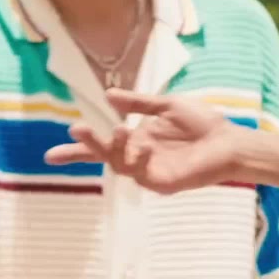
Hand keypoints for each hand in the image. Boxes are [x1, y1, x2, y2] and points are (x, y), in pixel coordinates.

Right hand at [44, 88, 241, 193]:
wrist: (229, 141)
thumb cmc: (202, 124)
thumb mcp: (167, 105)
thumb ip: (139, 102)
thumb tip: (108, 95)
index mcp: (137, 138)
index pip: (102, 145)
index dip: (78, 149)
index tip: (50, 154)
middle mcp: (138, 156)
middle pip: (103, 156)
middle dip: (87, 146)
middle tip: (76, 130)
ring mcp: (148, 171)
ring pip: (119, 164)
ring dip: (113, 147)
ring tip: (117, 129)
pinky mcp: (161, 182)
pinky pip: (141, 172)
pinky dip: (139, 157)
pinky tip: (144, 143)